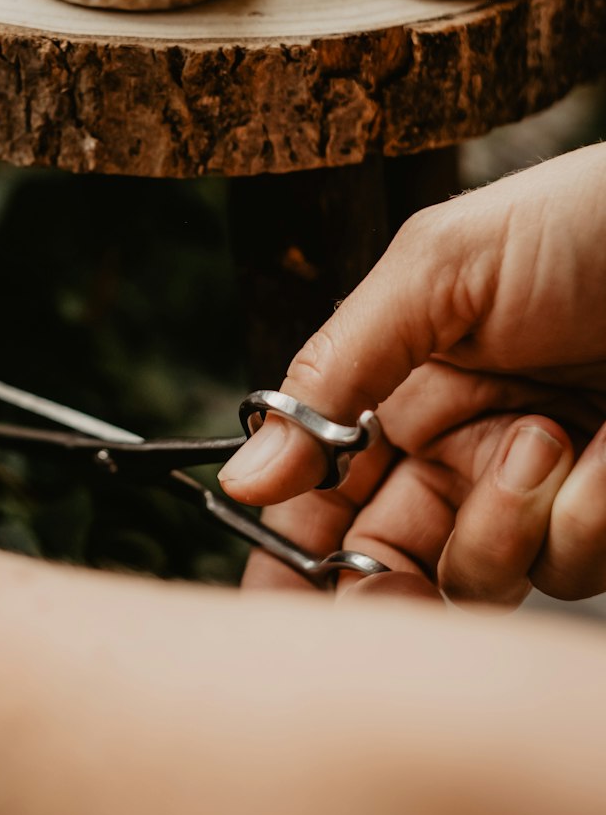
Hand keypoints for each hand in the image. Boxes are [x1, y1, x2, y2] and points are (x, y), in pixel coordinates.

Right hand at [218, 145, 605, 605]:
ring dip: (505, 519)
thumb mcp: (438, 270)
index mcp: (401, 387)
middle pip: (386, 557)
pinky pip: (567, 568)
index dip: (292, 546)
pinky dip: (585, 515)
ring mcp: (538, 488)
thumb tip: (245, 475)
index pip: (320, 489)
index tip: (276, 590)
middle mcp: (461, 447)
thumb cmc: (587, 223)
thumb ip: (335, 371)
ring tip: (551, 436)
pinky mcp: (605, 515)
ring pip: (476, 576)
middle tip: (381, 575)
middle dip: (380, 577)